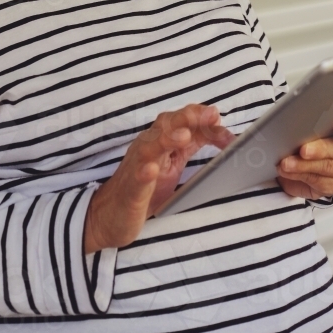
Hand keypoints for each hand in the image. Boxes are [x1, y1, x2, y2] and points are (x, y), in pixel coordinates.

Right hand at [84, 104, 233, 252]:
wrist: (110, 216)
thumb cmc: (145, 188)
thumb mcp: (173, 162)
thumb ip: (192, 143)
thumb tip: (218, 128)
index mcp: (161, 140)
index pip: (183, 121)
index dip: (203, 119)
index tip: (221, 122)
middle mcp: (148, 147)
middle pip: (167, 124)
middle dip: (188, 118)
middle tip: (210, 116)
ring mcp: (138, 167)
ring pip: (150, 146)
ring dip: (167, 138)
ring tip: (184, 136)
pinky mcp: (131, 190)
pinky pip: (136, 178)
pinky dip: (144, 172)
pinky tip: (151, 170)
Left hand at [276, 117, 332, 200]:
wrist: (302, 165)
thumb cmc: (309, 139)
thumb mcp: (310, 125)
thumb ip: (310, 122)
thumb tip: (296, 121)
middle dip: (320, 149)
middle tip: (303, 150)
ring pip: (327, 167)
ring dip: (303, 165)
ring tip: (287, 163)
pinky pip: (318, 181)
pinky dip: (300, 175)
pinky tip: (289, 171)